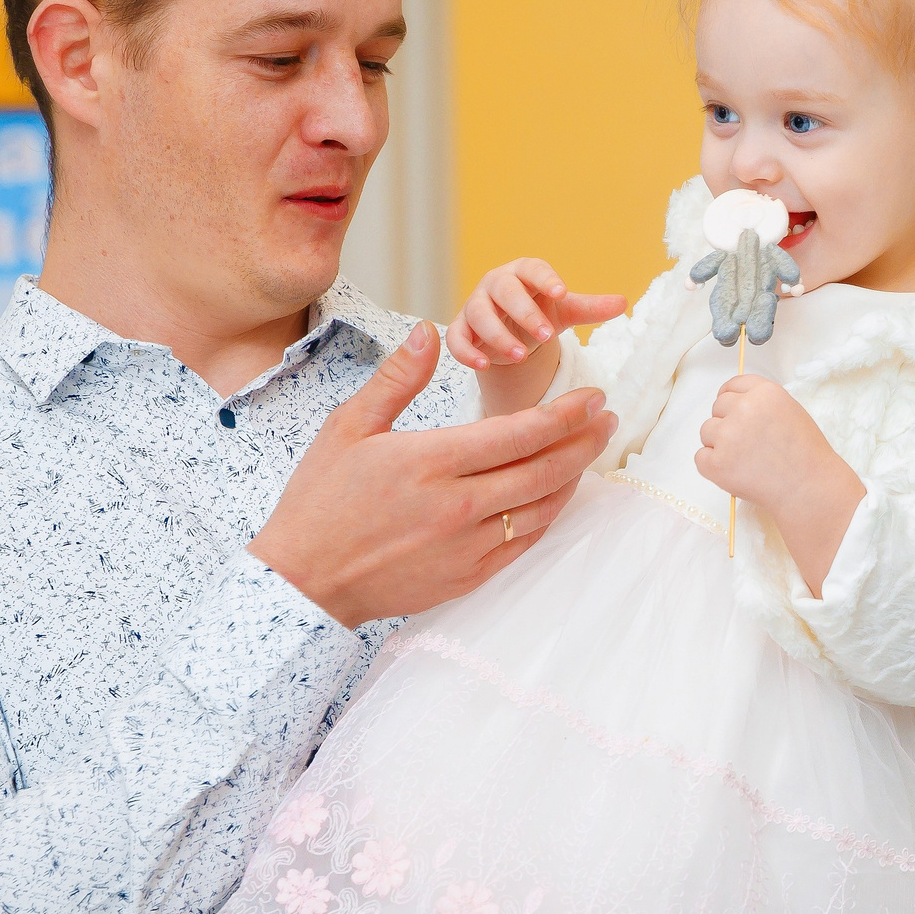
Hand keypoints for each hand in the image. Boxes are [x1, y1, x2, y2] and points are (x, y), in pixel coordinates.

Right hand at [249, 322, 616, 627]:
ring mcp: (467, 545)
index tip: (593, 395)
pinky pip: (525, 541)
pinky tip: (558, 493)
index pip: (519, 433)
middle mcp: (458, 505)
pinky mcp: (469, 575)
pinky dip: (549, 514)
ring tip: (591, 449)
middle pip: (544, 469)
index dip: (565, 413)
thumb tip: (428, 332)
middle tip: (608, 418)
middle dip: (584, 440)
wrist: (306, 581)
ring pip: (542, 507)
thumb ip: (396, 379)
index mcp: (431, 461)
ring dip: (574, 476)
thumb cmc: (321, 500)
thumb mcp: (348, 428)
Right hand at [443, 258, 625, 371]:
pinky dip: (466, 351)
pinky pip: (456, 337)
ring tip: (522, 356)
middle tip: (546, 335)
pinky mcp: (461, 329)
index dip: (545, 279)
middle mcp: (496, 284)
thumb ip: (591, 308)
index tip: (562, 292)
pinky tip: (483, 365)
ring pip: (478, 314)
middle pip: (504, 290)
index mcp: (524, 273)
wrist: (512, 331)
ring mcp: (475, 305)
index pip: (533, 268)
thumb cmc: (540, 313)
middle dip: (525, 312)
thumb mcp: (566, 312)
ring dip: (499, 335)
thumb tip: (623, 303)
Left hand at [696, 375, 866, 594]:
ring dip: (719, 444)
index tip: (730, 409)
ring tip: (745, 460)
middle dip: (726, 422)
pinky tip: (736, 473)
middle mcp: (743, 408)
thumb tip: (734, 404)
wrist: (808, 489)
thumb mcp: (790, 412)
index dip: (730, 398)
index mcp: (764, 393)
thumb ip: (761, 403)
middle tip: (745, 443)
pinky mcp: (716, 463)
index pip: (733, 385)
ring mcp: (727, 436)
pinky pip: (701, 458)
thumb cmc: (805, 455)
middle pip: (717, 407)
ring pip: (706, 431)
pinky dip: (713, 466)